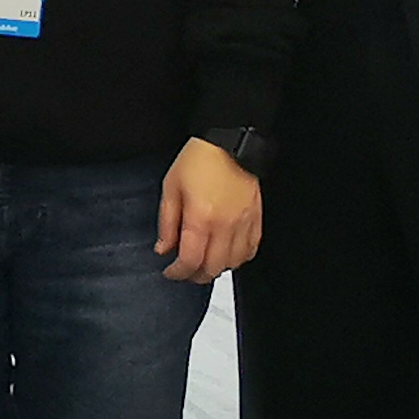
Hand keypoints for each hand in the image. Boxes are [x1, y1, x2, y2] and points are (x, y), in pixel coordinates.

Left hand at [159, 137, 264, 283]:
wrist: (229, 143)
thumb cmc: (199, 160)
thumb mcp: (171, 187)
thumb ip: (166, 222)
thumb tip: (163, 248)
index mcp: (200, 217)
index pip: (189, 260)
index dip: (177, 273)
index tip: (170, 272)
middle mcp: (224, 225)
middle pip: (212, 268)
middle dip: (194, 275)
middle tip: (184, 270)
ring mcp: (243, 224)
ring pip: (232, 264)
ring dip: (216, 269)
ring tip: (203, 263)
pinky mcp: (256, 220)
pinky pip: (250, 251)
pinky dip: (237, 259)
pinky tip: (226, 255)